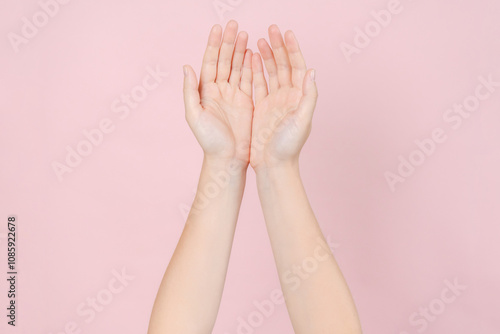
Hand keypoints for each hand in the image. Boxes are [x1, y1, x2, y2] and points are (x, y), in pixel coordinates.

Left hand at [183, 20, 252, 167]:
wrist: (228, 159)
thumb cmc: (209, 141)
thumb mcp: (194, 115)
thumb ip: (190, 91)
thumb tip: (186, 67)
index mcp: (205, 92)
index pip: (210, 62)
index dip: (214, 45)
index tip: (219, 28)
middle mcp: (219, 90)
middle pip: (225, 61)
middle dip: (229, 42)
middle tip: (235, 25)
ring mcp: (233, 95)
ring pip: (238, 67)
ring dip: (241, 51)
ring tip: (246, 35)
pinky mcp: (246, 102)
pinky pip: (249, 80)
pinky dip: (252, 66)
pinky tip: (254, 54)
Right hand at [250, 25, 317, 171]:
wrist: (273, 165)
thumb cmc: (289, 146)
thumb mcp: (302, 120)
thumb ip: (308, 96)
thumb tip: (311, 71)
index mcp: (298, 97)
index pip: (298, 67)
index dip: (293, 49)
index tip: (286, 33)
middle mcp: (288, 97)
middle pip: (284, 65)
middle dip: (278, 47)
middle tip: (271, 30)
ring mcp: (274, 101)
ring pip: (271, 73)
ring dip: (266, 56)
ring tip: (259, 40)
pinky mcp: (261, 108)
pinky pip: (258, 84)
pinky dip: (254, 71)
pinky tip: (249, 60)